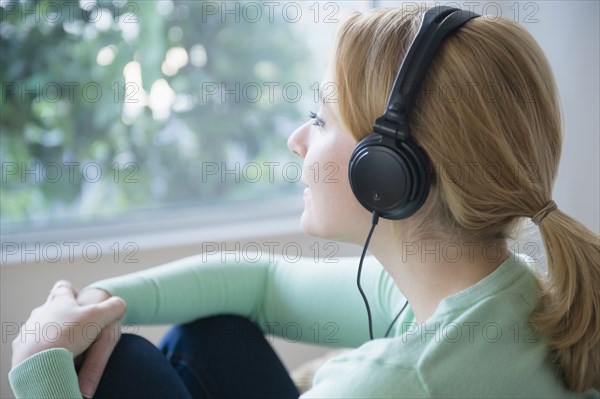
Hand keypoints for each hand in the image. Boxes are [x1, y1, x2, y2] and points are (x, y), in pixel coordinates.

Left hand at [11, 281, 125, 393]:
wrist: (38, 359)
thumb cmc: (69, 334)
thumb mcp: (99, 317)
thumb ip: (114, 307)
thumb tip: (121, 304)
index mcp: (60, 301)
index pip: (63, 287)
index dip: (70, 290)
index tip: (76, 297)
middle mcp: (42, 312)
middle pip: (50, 308)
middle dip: (62, 316)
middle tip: (76, 328)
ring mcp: (30, 330)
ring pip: (41, 328)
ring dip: (52, 334)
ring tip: (66, 348)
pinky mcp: (23, 349)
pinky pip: (35, 347)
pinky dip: (44, 351)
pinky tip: (54, 359)